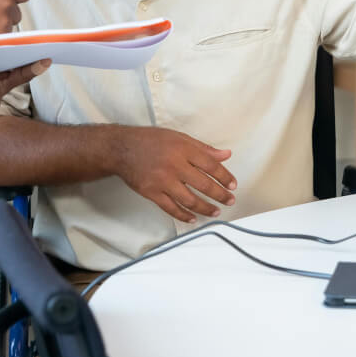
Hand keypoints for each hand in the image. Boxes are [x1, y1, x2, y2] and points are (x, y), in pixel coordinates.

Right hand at [113, 127, 236, 222]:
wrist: (122, 149)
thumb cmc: (152, 141)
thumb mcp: (179, 138)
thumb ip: (203, 148)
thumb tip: (226, 155)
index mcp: (183, 149)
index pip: (211, 165)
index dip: (224, 177)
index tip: (233, 185)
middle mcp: (174, 165)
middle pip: (203, 184)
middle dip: (220, 195)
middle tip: (230, 200)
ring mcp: (162, 181)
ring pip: (189, 200)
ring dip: (205, 208)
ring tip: (215, 212)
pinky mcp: (152, 193)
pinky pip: (171, 208)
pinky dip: (184, 215)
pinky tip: (193, 218)